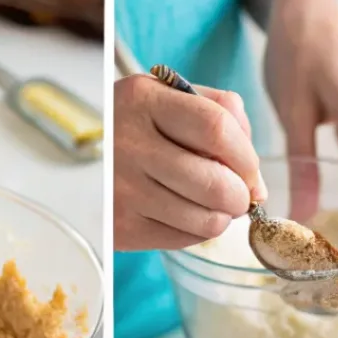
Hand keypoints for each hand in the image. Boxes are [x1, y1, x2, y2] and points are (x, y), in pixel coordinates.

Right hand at [114, 73, 266, 250]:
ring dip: (222, 218)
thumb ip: (222, 116)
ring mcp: (123, 190)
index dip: (247, 157)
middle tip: (239, 197)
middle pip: (213, 183)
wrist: (80, 160)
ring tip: (215, 207)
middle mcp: (130, 144)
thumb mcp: (170, 98)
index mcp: (144, 100)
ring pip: (202, 219)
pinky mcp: (121, 228)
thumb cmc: (137, 126)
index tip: (251, 172)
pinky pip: (182, 239)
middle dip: (240, 197)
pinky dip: (198, 232)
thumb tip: (257, 183)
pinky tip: (190, 216)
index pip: (216, 128)